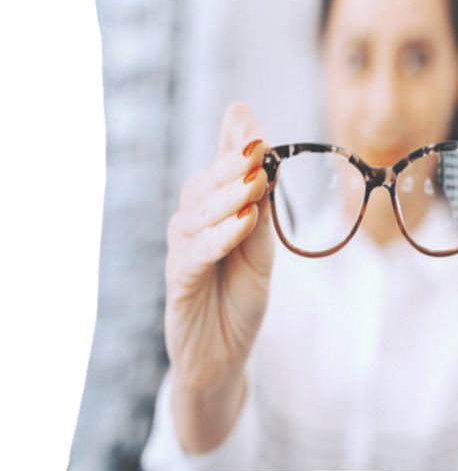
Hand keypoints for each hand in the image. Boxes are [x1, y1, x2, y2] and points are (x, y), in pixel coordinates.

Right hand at [164, 101, 274, 449]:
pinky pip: (196, 252)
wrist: (224, 352)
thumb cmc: (241, 294)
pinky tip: (242, 222)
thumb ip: (261, 206)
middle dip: (232, 163)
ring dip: (229, 194)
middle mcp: (191, 223)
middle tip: (258, 147)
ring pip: (198, 213)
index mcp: (212, 210)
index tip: (246, 118)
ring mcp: (182, 250)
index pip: (219, 167)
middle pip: (204, 184)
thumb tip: (266, 158)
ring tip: (256, 181)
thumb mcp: (261, 248)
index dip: (231, 141)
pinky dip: (220, 235)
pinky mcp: (178, 280)